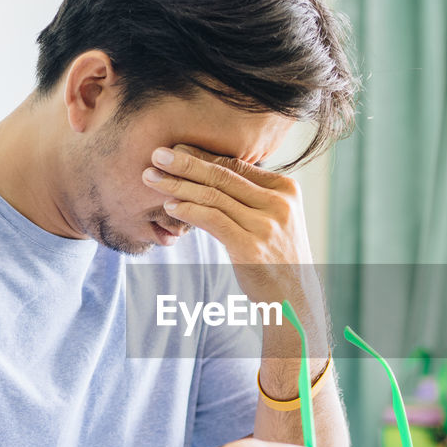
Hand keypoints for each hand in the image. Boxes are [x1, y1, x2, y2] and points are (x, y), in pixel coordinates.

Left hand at [144, 145, 325, 343]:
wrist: (294, 299)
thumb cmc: (277, 257)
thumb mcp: (274, 220)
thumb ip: (251, 197)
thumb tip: (210, 172)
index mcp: (286, 190)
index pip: (237, 165)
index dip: (202, 155)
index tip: (175, 148)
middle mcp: (278, 204)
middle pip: (223, 176)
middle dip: (185, 164)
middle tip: (156, 155)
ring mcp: (266, 226)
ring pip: (213, 197)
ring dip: (178, 186)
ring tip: (152, 179)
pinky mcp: (251, 248)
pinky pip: (213, 221)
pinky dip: (188, 210)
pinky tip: (170, 206)